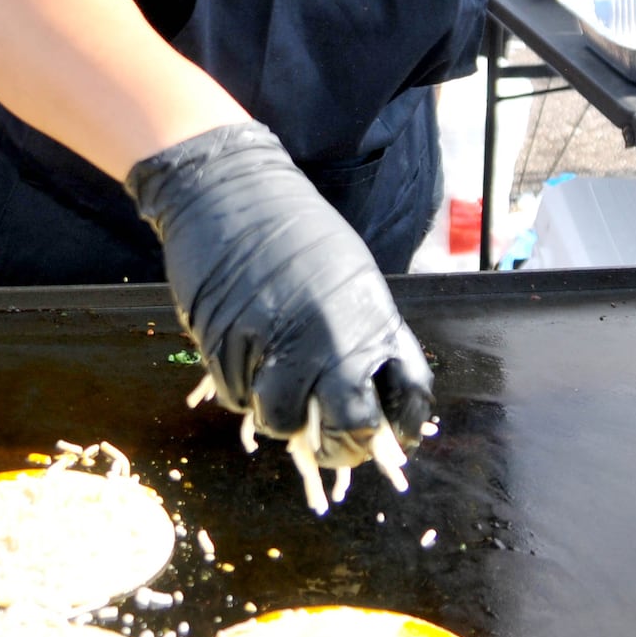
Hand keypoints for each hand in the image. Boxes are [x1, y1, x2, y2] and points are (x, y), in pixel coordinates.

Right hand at [125, 121, 433, 466]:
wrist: (227, 190)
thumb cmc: (291, 226)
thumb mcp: (350, 274)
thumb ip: (363, 331)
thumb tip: (365, 386)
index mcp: (371, 319)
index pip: (408, 398)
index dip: (399, 426)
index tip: (387, 434)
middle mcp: (331, 343)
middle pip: (349, 430)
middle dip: (340, 446)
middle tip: (327, 439)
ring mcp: (277, 350)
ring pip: (283, 422)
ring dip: (279, 417)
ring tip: (273, 388)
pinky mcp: (228, 351)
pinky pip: (239, 396)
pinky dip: (241, 388)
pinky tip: (242, 353)